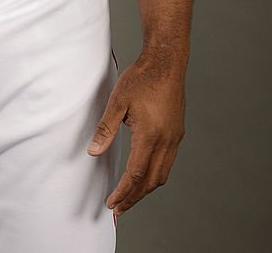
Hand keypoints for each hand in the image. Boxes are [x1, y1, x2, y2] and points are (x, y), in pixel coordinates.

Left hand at [87, 53, 186, 214]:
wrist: (166, 63)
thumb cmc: (142, 78)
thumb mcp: (118, 101)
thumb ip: (106, 128)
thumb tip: (94, 151)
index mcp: (150, 135)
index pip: (135, 174)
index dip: (123, 192)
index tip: (112, 204)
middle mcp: (166, 141)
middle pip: (150, 181)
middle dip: (134, 197)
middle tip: (119, 208)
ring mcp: (174, 138)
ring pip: (162, 175)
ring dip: (146, 189)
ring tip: (130, 196)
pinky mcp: (177, 133)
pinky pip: (168, 163)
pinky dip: (155, 175)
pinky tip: (145, 174)